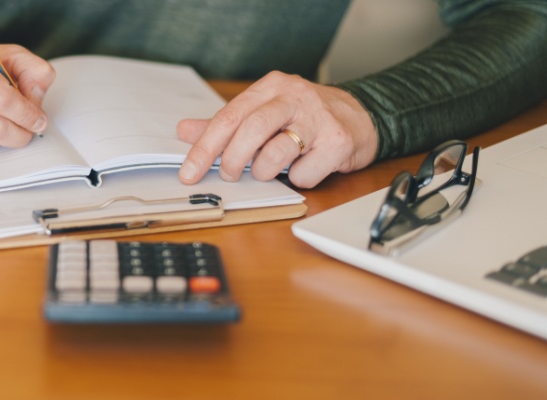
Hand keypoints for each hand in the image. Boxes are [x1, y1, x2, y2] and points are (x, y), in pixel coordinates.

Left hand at [177, 71, 377, 187]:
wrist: (361, 116)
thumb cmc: (305, 117)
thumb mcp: (264, 112)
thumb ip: (225, 123)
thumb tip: (185, 131)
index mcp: (271, 87)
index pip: (228, 117)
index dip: (204, 148)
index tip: (189, 172)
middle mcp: (294, 97)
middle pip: (251, 130)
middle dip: (232, 160)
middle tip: (228, 174)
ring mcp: (318, 118)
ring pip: (276, 154)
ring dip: (264, 172)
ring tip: (269, 169)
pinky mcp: (338, 142)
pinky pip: (304, 173)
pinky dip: (297, 179)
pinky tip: (304, 167)